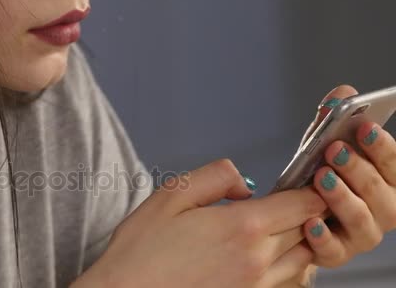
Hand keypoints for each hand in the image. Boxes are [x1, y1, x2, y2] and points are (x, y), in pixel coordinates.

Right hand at [70, 159, 326, 287]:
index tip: (305, 181)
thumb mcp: (172, 194)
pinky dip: (282, 264)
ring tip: (272, 227)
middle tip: (285, 201)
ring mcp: (256, 286)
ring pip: (302, 259)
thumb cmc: (141, 251)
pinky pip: (283, 280)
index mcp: (243, 227)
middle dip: (304, 211)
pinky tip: (255, 254)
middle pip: (307, 230)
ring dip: (296, 239)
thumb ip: (216, 176)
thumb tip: (245, 183)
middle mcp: (258, 260)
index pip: (304, 204)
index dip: (310, 188)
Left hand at [300, 85, 395, 266]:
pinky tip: (309, 222)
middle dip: (358, 169)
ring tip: (320, 178)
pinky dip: (322, 238)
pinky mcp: (337, 253)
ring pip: (361, 220)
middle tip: (334, 150)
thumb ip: (335, 121)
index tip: (364, 127)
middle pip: (380, 192)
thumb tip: (344, 94)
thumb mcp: (325, 144)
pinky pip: (333, 251)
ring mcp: (362, 234)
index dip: (382, 146)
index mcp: (388, 181)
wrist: (296, 214)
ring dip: (342, 198)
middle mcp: (383, 210)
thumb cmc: (319, 175)